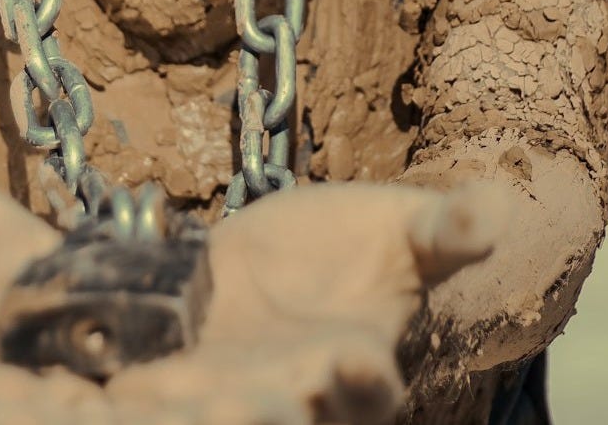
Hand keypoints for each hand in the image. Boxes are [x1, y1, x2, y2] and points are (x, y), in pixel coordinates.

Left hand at [101, 180, 507, 424]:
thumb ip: (446, 228)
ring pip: (209, 414)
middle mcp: (298, 394)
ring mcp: (233, 391)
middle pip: (278, 416)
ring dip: (183, 413)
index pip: (366, 389)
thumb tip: (501, 203)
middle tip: (230, 402)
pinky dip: (130, 398)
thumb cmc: (358, 246)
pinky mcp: (179, 375)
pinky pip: (156, 396)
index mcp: (361, 367)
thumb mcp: (403, 228)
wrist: (284, 258)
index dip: (358, 381)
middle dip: (254, 413)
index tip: (351, 361)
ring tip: (141, 401)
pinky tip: (105, 388)